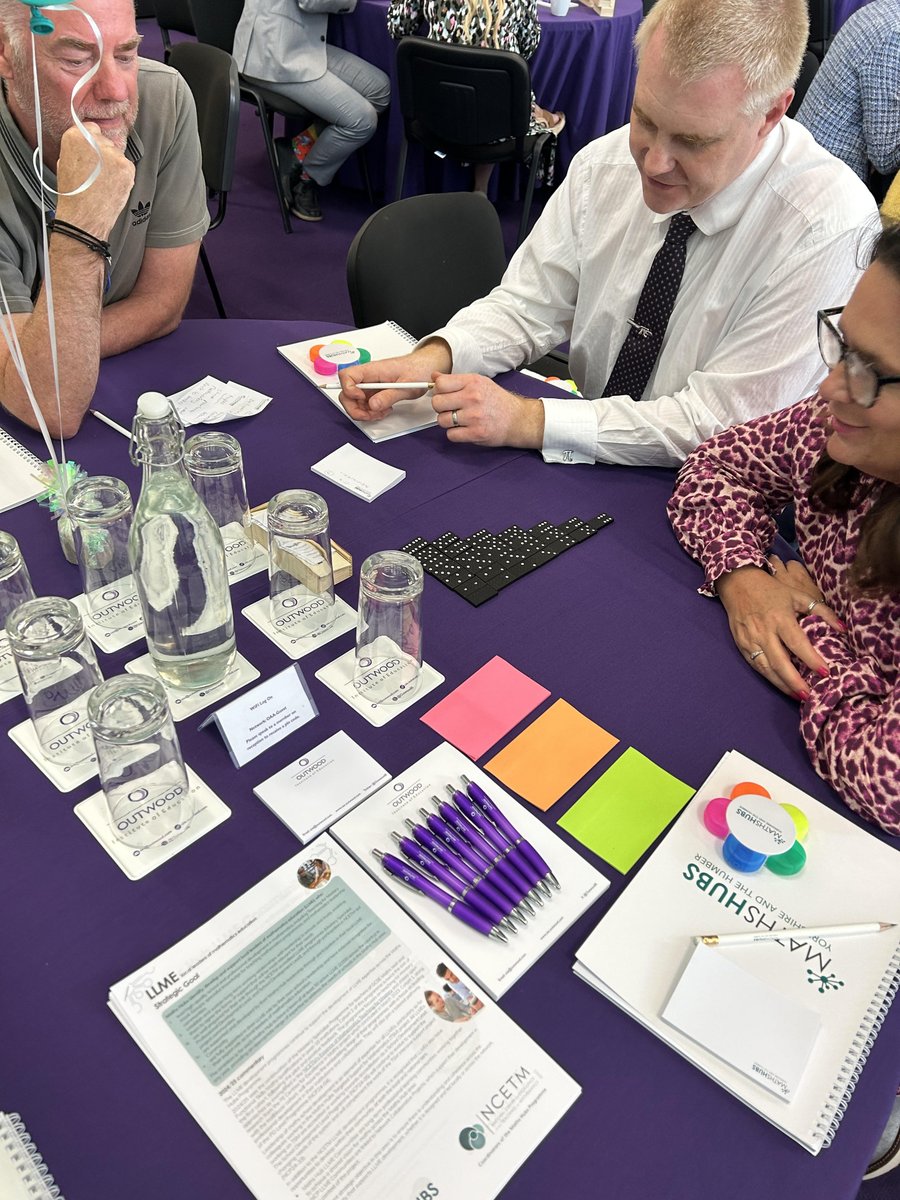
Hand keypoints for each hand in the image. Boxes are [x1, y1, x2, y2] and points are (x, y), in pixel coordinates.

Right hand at [54, 123, 133, 239]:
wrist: (84, 217)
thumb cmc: (73, 194)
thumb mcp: (65, 163)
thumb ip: (77, 149)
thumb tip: (88, 145)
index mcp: (75, 137)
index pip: (91, 129)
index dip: (92, 142)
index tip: (93, 152)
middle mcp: (95, 141)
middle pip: (106, 141)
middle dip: (104, 154)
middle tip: (97, 172)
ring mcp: (113, 154)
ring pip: (117, 154)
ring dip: (114, 165)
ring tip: (103, 182)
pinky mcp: (126, 167)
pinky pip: (127, 166)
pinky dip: (122, 175)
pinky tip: (112, 185)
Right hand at [339, 341, 451, 420]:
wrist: (426, 366)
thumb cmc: (418, 370)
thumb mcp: (407, 386)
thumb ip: (389, 396)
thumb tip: (372, 405)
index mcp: (373, 370)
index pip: (347, 376)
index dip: (349, 390)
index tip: (363, 399)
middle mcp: (368, 377)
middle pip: (346, 392)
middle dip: (355, 408)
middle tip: (371, 414)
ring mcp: (370, 384)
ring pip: (354, 401)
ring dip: (364, 412)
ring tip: (381, 412)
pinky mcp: (374, 391)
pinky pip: (364, 403)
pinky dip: (371, 411)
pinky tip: (383, 409)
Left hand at [430, 372, 543, 448]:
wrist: (518, 419)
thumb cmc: (498, 401)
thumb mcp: (479, 383)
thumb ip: (456, 380)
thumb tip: (434, 376)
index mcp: (472, 382)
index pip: (440, 383)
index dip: (438, 390)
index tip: (443, 394)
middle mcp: (473, 397)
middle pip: (437, 402)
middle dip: (441, 407)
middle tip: (450, 408)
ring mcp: (474, 416)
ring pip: (442, 420)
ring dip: (447, 422)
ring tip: (458, 419)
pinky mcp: (476, 433)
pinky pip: (451, 435)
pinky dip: (455, 434)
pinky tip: (463, 429)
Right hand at [716, 562, 842, 697]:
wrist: (738, 582)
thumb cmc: (771, 590)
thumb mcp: (798, 595)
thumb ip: (822, 612)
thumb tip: (842, 629)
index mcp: (780, 617)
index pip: (797, 642)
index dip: (810, 659)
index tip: (825, 672)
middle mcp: (764, 631)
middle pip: (779, 661)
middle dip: (794, 681)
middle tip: (809, 695)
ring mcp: (750, 639)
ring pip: (766, 668)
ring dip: (782, 684)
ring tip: (798, 696)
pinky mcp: (740, 644)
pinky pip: (755, 665)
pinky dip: (769, 677)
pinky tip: (781, 685)